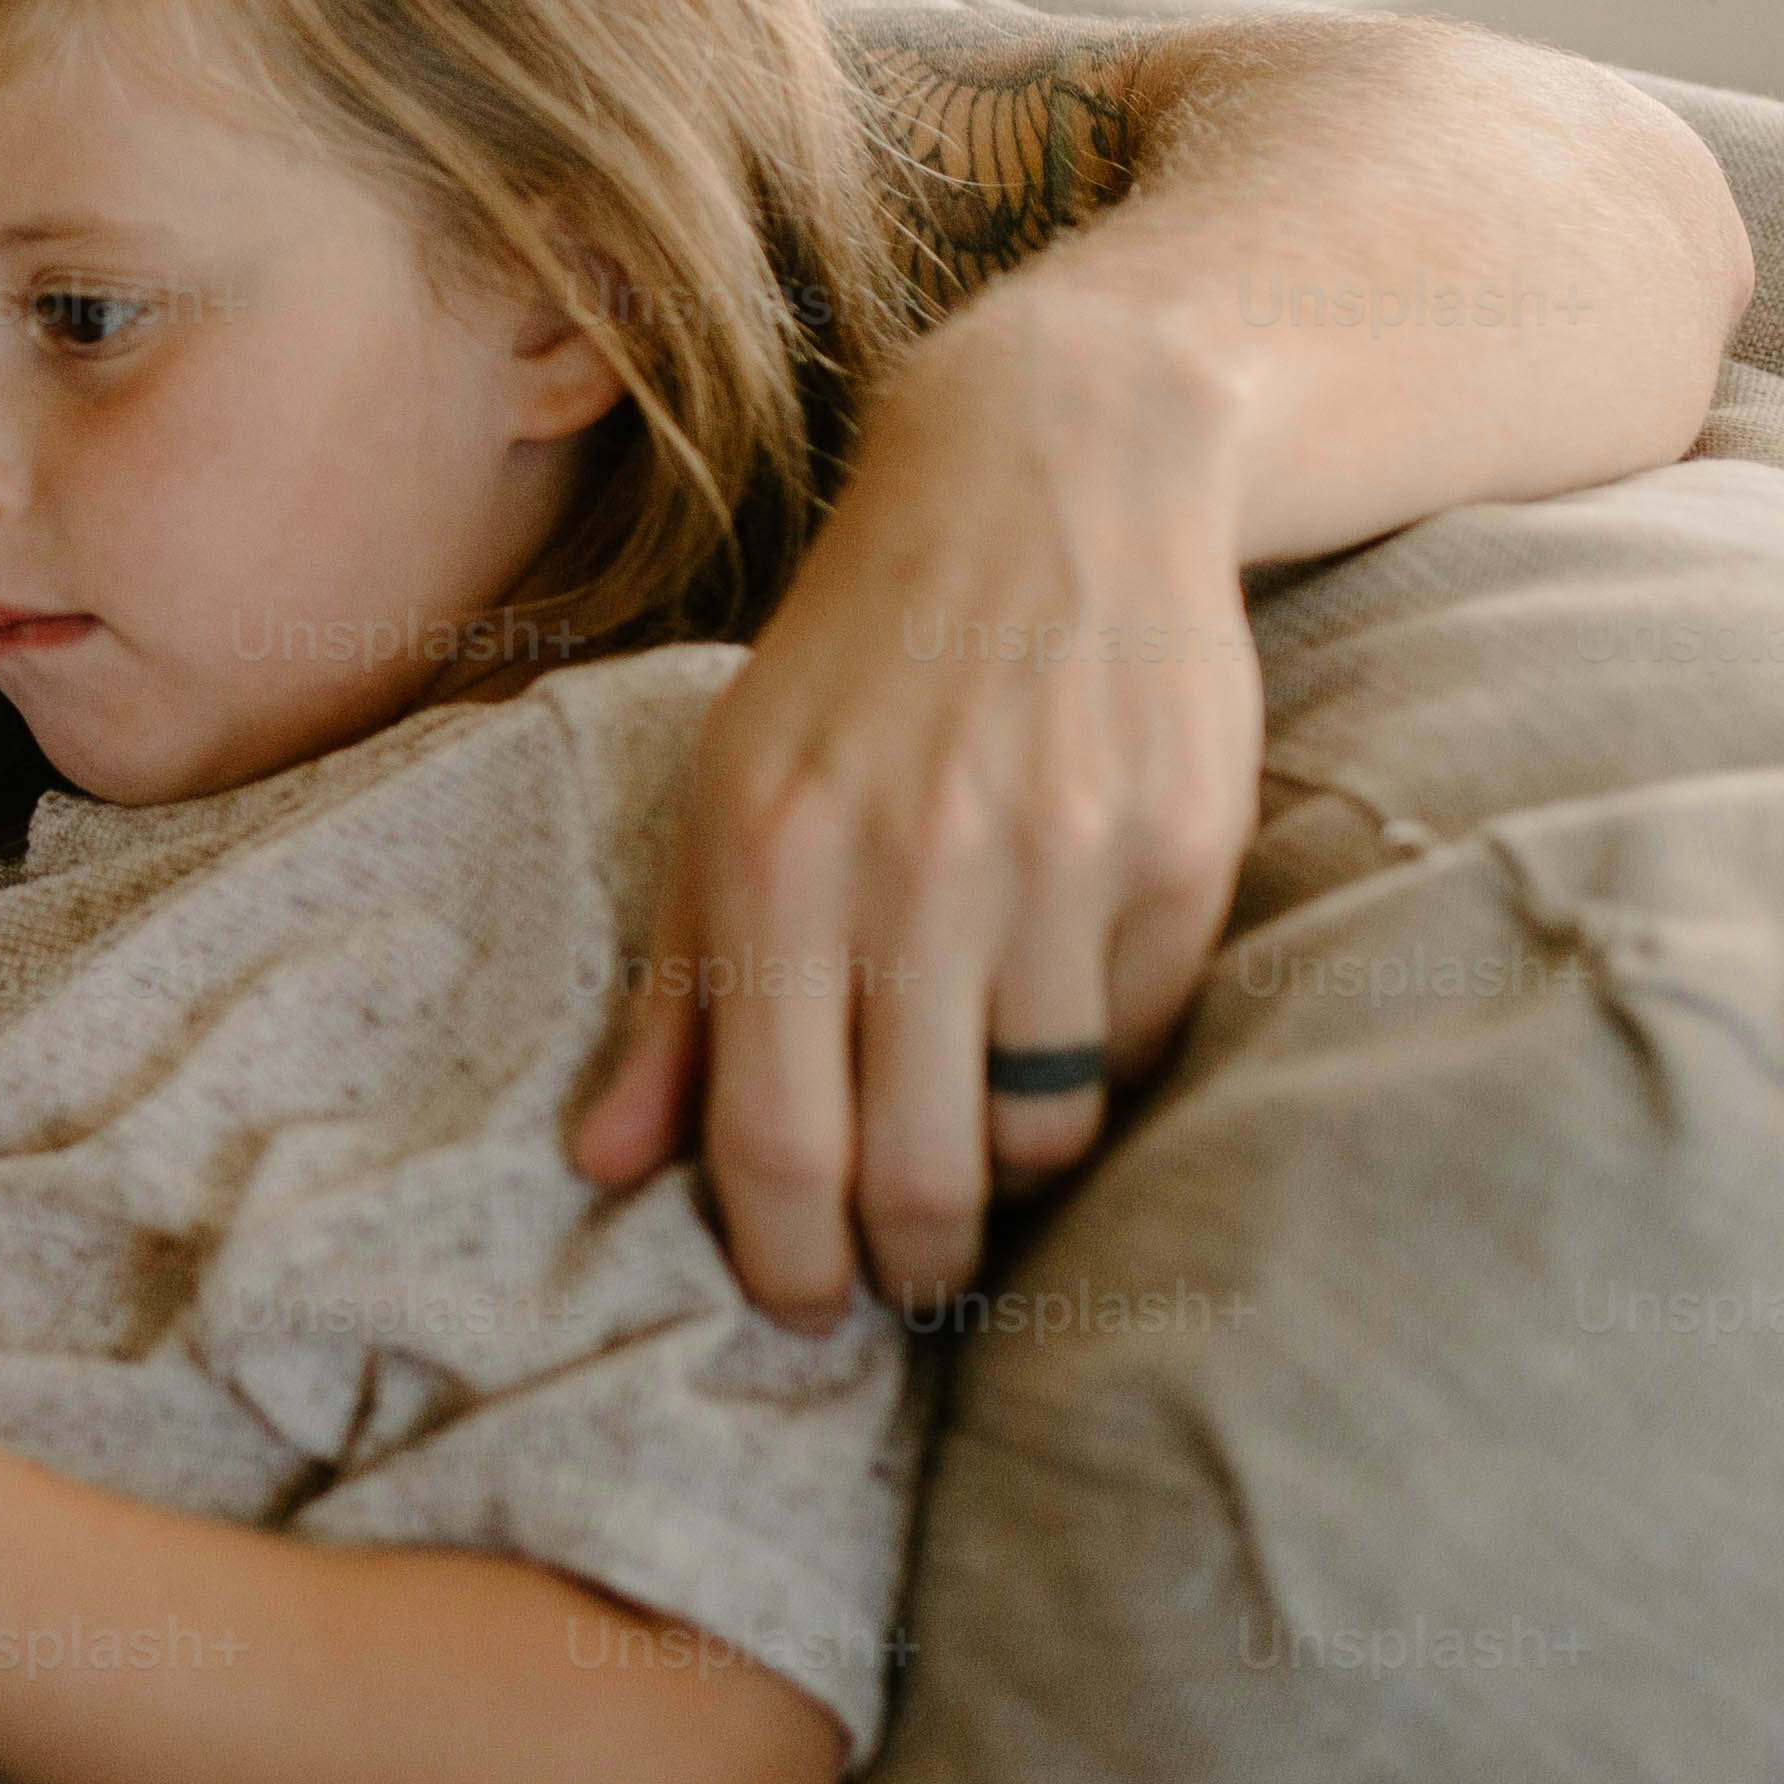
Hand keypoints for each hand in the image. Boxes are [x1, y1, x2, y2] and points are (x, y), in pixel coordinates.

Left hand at [571, 294, 1262, 1324]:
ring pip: (1038, 1127)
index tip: (803, 1309)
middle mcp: (910, 866)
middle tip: (907, 1285)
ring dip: (1007, 1176)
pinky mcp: (1178, 851)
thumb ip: (677, 989)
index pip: (773, 1139)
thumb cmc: (864, 659)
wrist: (1052, 474)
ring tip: (982, 1156)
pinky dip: (1096, 1069)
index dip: (789, 1262)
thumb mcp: (731, 792)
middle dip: (909, 1267)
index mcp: (771, 858)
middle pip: (915, 1171)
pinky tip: (1063, 1024)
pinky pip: (1135, 1041)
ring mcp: (1056, 860)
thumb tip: (605, 1165)